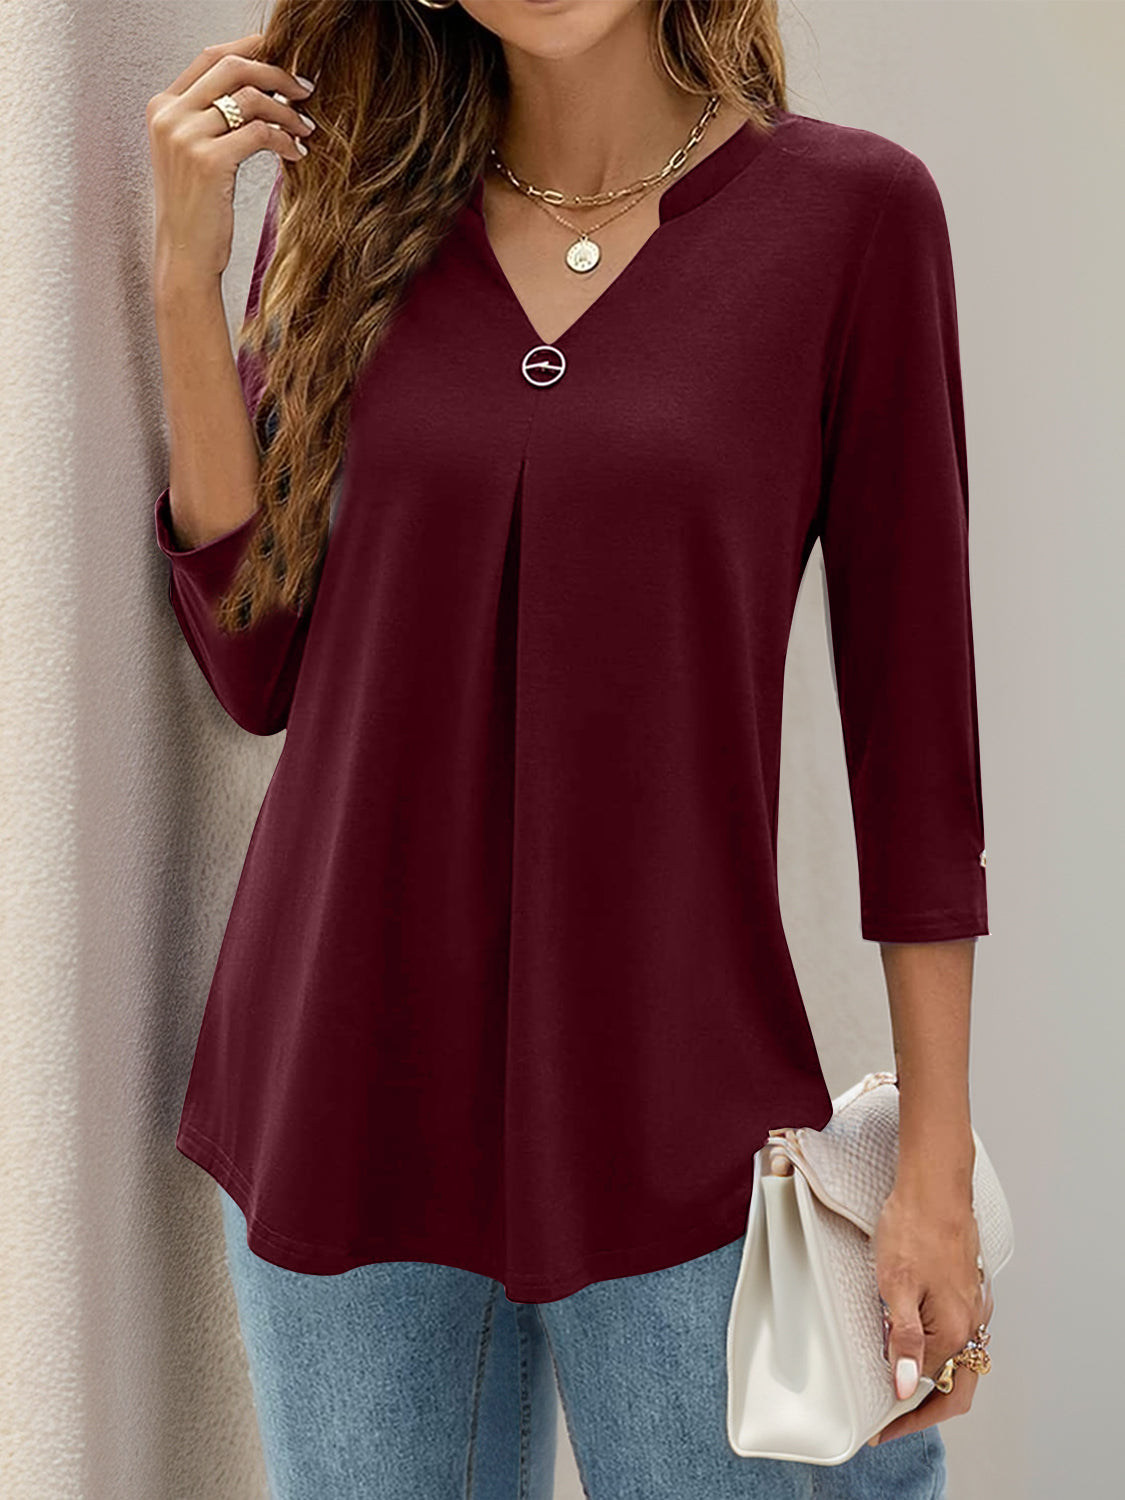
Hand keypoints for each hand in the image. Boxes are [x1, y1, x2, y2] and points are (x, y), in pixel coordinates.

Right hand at [146, 33, 315, 286]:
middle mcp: (170, 115)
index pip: (210, 58)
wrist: (184, 255)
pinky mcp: (209, 161)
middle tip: (305, 90)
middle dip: (275, 74)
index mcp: (163, 107)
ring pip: (250, 99)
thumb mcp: (193, 154)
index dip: (250, 49)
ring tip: (306, 129)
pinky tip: (298, 153)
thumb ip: (211, 117)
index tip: (282, 55)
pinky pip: (260, 133)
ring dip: (286, 112)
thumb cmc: (196, 209)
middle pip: (231, 69)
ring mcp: (186, 136)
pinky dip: (285, 140)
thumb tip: (257, 87)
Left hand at [868, 1180, 993, 1444]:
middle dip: (925, 1409)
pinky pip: (958, 1333)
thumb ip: (903, 1340)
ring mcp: (973, 1305)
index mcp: (955, 1330)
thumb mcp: (896, 1286)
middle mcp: (972, 1323)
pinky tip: (915, 1342)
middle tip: (890, 1419)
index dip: (904, 1416)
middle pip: (956, 1386)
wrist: (935, 1186)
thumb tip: (905, 1388)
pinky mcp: (967, 1288)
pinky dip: (938, 1350)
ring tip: (898, 1384)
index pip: (933, 1393)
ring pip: (958, 1359)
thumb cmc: (913, 1227)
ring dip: (933, 1379)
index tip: (878, 1428)